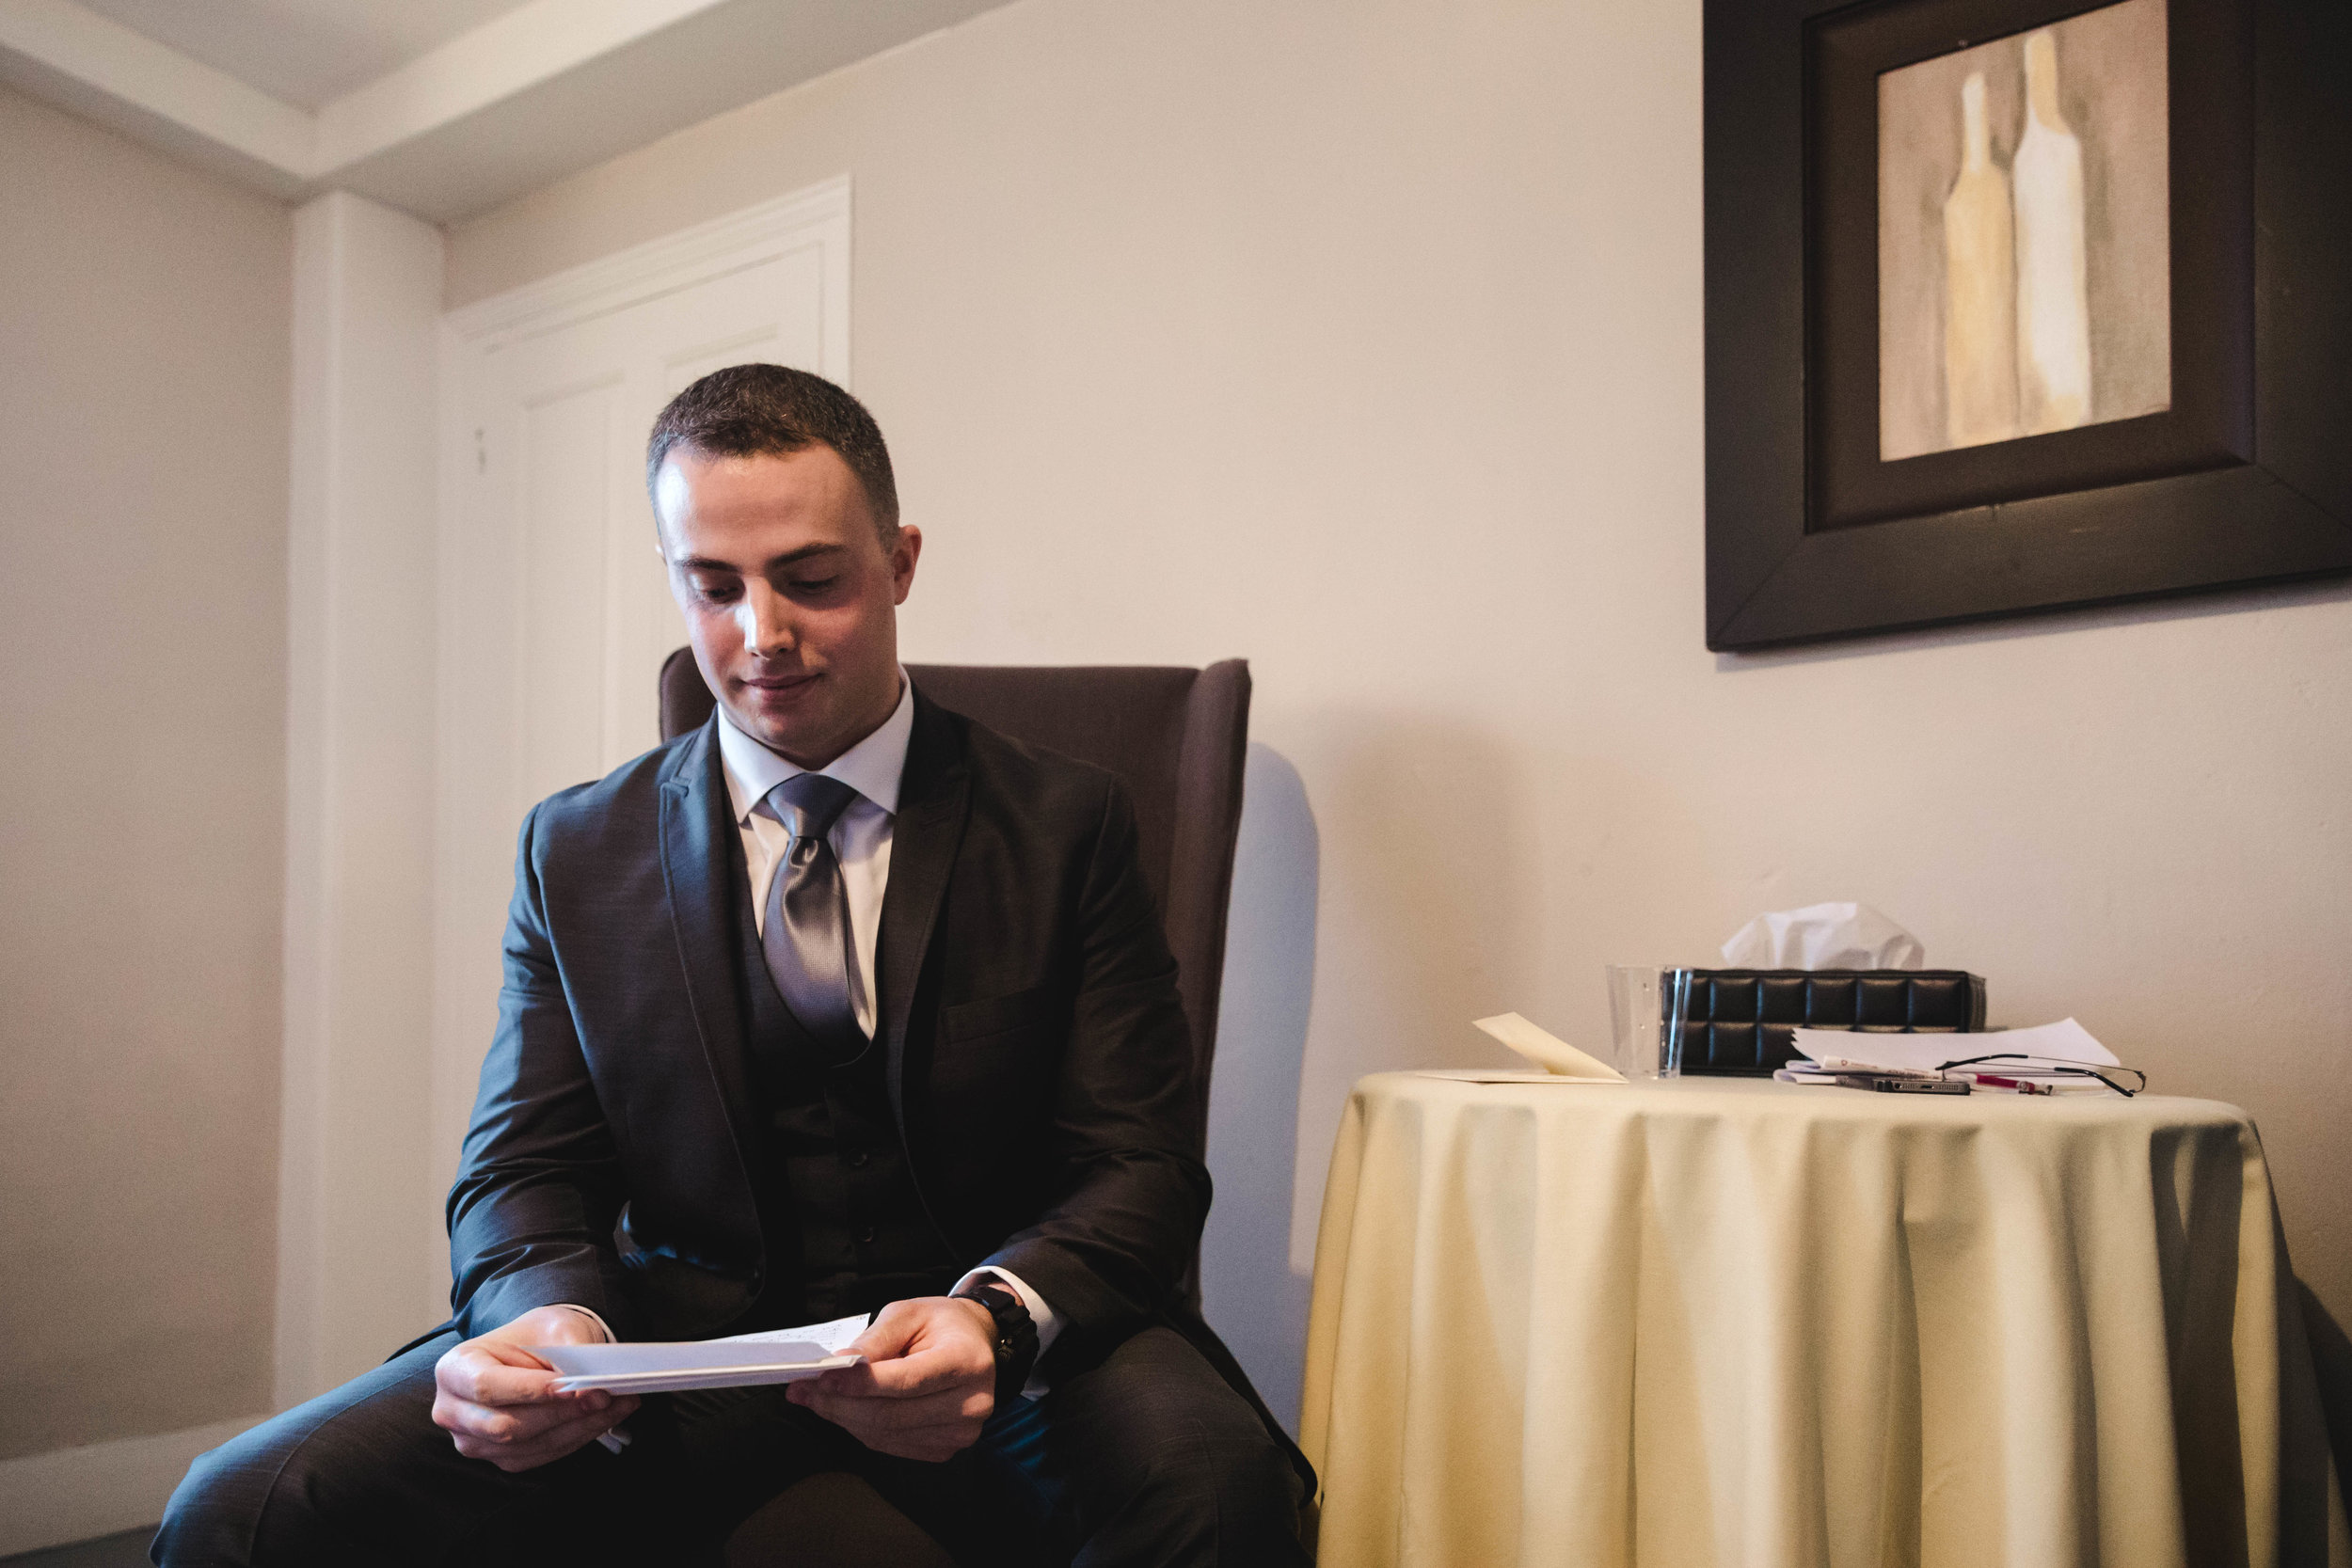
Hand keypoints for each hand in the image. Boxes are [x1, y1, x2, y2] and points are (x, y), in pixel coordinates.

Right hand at [431, 1305, 640, 1471]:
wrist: (535, 1351)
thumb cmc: (538, 1335)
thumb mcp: (553, 1327)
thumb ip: (567, 1353)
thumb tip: (588, 1387)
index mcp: (456, 1368)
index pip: (487, 1386)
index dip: (529, 1391)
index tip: (571, 1387)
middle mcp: (453, 1410)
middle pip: (505, 1426)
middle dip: (560, 1413)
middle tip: (604, 1397)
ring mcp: (474, 1440)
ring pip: (526, 1446)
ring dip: (577, 1428)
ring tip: (617, 1405)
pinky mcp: (499, 1458)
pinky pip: (539, 1456)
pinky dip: (575, 1438)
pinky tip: (603, 1419)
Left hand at [785, 1296, 996, 1461]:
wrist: (973, 1345)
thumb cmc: (939, 1325)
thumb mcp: (908, 1313)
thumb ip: (876, 1340)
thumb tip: (840, 1365)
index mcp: (966, 1361)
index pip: (906, 1380)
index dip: (860, 1383)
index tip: (822, 1376)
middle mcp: (971, 1403)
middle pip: (891, 1414)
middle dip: (840, 1403)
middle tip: (804, 1390)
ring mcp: (960, 1432)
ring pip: (885, 1434)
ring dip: (844, 1417)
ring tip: (817, 1397)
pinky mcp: (945, 1449)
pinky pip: (890, 1445)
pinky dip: (861, 1428)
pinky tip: (847, 1409)